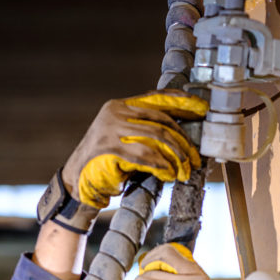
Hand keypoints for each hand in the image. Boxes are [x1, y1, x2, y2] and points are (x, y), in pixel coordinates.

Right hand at [64, 92, 207, 210]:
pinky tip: (168, 174)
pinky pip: (144, 155)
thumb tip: (179, 136)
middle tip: (195, 159)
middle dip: (183, 141)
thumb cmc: (106, 163)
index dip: (181, 102)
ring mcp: (111, 128)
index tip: (201, 108)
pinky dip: (160, 165)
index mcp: (121, 105)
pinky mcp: (110, 147)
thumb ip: (145, 132)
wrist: (78, 180)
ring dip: (175, 156)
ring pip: (156, 137)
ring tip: (184, 171)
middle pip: (161, 121)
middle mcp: (116, 112)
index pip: (156, 99)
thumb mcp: (126, 140)